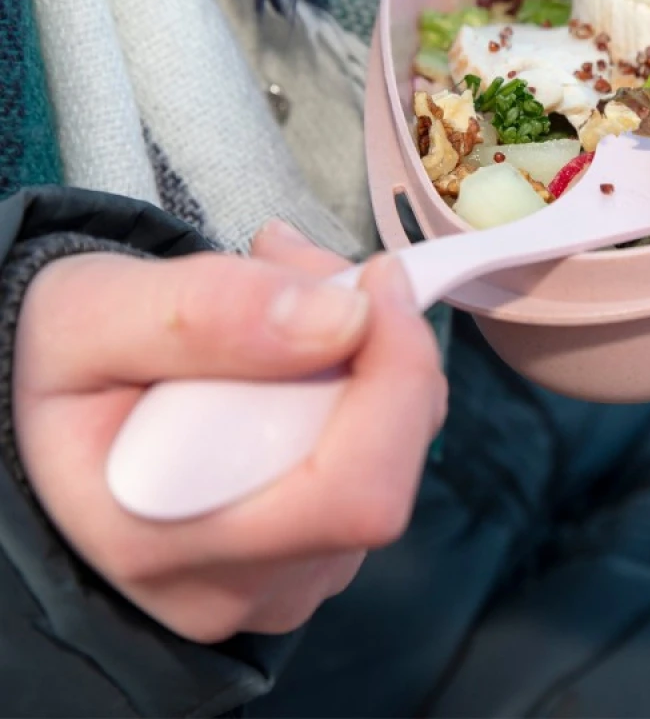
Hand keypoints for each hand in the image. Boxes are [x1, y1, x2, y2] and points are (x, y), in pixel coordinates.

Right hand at [12, 224, 445, 642]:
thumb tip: (343, 317)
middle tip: (301, 265)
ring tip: (282, 291)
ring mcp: (293, 570)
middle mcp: (246, 581)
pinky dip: (365, 371)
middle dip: (377, 338)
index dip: (393, 379)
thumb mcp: (88, 315)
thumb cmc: (65, 369)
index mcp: (169, 542)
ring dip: (368, 345)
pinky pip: (387, 449)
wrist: (56, 413)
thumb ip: (205, 310)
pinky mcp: (322, 543)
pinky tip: (297, 335)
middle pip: (390, 465)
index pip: (349, 495)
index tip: (373, 279)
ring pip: (397, 449)